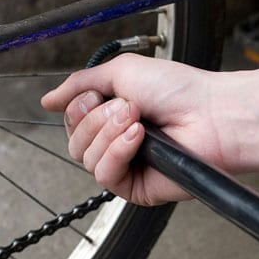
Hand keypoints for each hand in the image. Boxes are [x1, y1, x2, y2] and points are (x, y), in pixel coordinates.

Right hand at [41, 54, 232, 205]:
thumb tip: (47, 99)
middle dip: (96, 120)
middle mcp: (115, 141)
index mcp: (111, 115)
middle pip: (73, 142)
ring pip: (85, 159)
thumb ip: (80, 84)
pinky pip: (104, 175)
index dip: (79, 109)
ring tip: (138, 120)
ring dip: (109, 134)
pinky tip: (139, 138)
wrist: (211, 113)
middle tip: (128, 107)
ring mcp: (125, 165)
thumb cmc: (178, 90)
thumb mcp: (121, 72)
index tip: (100, 96)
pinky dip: (118, 152)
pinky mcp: (135, 187)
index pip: (71, 121)